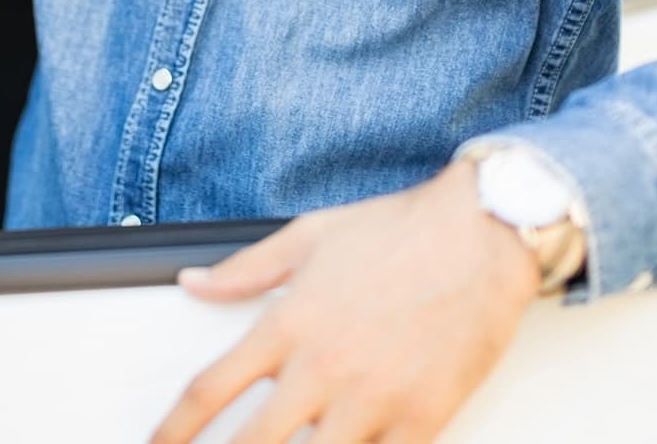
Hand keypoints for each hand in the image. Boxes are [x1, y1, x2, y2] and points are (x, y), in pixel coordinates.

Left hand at [149, 159, 539, 443]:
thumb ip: (245, 270)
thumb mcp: (308, 236)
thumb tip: (192, 282)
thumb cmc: (400, 231)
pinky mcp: (422, 420)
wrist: (483, 235)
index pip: (209, 390)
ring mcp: (373, 401)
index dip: (173, 430)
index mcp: (288, 324)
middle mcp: (323, 368)